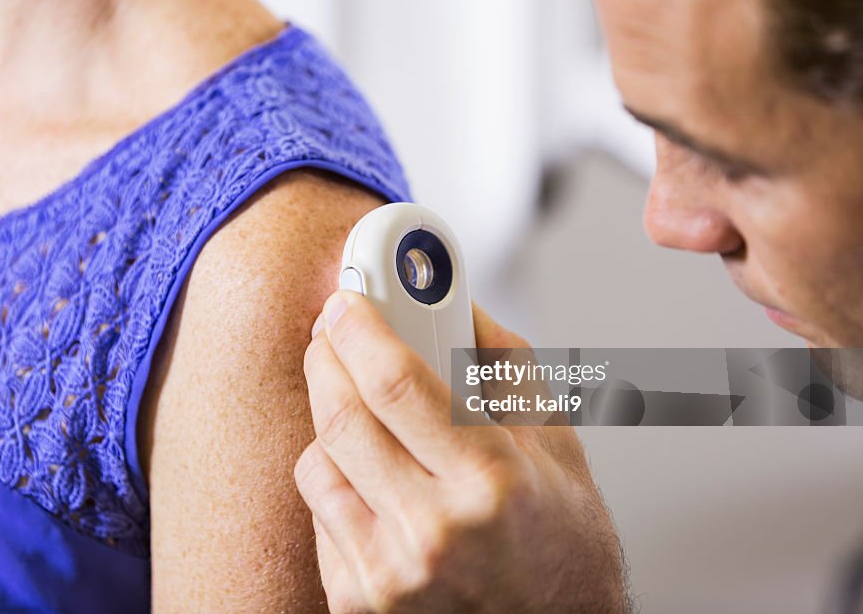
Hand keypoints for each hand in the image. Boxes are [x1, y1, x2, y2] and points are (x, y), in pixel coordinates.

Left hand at [296, 291, 628, 612]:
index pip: (396, 383)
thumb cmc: (564, 546)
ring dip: (329, 417)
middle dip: (327, 357)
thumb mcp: (558, 444)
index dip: (361, 329)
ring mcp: (389, 574)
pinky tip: (373, 474)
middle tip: (334, 333)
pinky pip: (320, 512)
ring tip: (362, 407)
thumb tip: (453, 300)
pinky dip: (338, 478)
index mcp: (491, 484)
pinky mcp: (358, 600)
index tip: (346, 302)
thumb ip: (504, 363)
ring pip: (318, 462)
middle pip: (342, 416)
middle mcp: (433, 534)